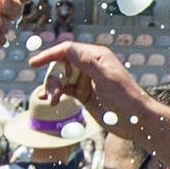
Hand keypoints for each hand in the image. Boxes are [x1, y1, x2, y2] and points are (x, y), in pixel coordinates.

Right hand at [28, 41, 152, 138]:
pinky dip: (56, 93)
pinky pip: (64, 89)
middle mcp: (89, 65)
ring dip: (53, 87)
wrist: (136, 121)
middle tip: (51, 92)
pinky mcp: (83, 94)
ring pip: (61, 78)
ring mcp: (86, 80)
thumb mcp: (105, 78)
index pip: (68, 50)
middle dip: (52, 76)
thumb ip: (86, 62)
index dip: (49, 55)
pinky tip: (51, 101)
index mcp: (96, 56)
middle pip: (61, 64)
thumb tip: (67, 47)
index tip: (34, 63)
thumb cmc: (125, 98)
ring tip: (52, 100)